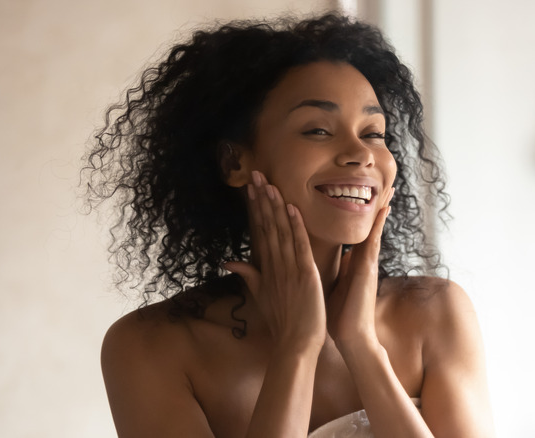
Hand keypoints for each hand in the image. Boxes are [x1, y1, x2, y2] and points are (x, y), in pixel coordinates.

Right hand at [224, 171, 325, 350]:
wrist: (295, 345)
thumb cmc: (282, 322)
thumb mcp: (261, 296)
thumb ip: (249, 275)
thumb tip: (230, 261)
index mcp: (266, 268)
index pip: (259, 232)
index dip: (255, 208)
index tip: (251, 187)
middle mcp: (274, 265)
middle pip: (266, 226)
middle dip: (261, 200)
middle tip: (256, 174)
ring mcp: (288, 269)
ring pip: (280, 232)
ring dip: (275, 207)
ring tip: (269, 184)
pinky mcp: (305, 275)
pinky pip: (299, 246)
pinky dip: (295, 227)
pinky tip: (292, 208)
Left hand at [326, 187, 393, 348]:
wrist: (350, 337)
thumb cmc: (338, 315)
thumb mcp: (329, 286)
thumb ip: (327, 270)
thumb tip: (317, 259)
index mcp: (351, 262)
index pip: (355, 232)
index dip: (358, 212)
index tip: (360, 192)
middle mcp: (362, 259)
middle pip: (369, 226)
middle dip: (376, 205)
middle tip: (384, 182)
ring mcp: (368, 263)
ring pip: (375, 229)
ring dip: (381, 208)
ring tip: (389, 188)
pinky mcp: (368, 270)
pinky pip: (374, 241)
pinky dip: (378, 225)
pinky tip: (383, 209)